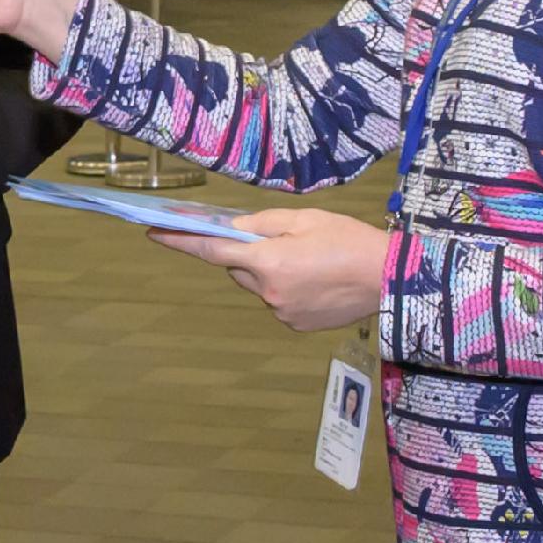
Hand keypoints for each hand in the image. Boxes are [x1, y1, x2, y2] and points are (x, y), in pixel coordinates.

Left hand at [187, 207, 388, 330]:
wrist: (389, 279)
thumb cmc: (349, 240)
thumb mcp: (305, 218)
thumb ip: (263, 224)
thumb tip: (233, 229)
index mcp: (269, 260)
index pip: (211, 250)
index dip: (180, 241)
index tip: (154, 232)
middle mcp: (268, 291)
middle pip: (238, 270)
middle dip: (248, 255)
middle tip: (280, 242)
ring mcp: (281, 312)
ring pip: (259, 287)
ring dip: (270, 273)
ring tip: (308, 262)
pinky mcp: (295, 324)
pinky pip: (278, 302)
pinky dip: (287, 290)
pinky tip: (316, 280)